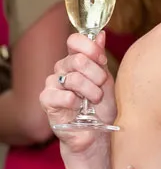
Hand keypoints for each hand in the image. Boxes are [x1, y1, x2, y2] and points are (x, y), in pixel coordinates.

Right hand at [40, 31, 116, 155]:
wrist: (96, 134)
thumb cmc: (101, 108)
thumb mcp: (106, 81)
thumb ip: (100, 59)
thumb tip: (101, 34)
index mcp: (76, 61)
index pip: (74, 40)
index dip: (89, 47)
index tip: (102, 60)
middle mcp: (62, 69)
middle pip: (78, 60)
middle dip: (97, 76)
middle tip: (101, 88)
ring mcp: (53, 84)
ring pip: (73, 78)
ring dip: (91, 92)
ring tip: (94, 101)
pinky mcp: (47, 100)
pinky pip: (62, 95)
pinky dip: (75, 102)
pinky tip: (78, 108)